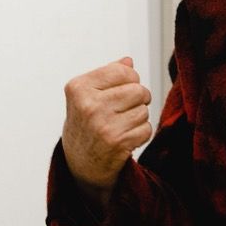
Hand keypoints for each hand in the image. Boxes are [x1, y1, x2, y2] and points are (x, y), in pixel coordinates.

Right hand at [61, 57, 152, 205]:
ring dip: (138, 118)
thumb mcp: (86, 96)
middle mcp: (89, 105)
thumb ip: (107, 76)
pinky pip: (146, 128)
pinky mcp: (117, 142)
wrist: (80, 164)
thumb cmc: (85, 125)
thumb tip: (128, 61)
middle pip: (138, 90)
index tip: (122, 90)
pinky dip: (141, 133)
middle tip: (126, 109)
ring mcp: (103, 124)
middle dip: (138, 99)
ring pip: (144, 110)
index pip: (123, 70)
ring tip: (122, 125)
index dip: (130, 79)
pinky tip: (126, 138)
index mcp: (79, 88)